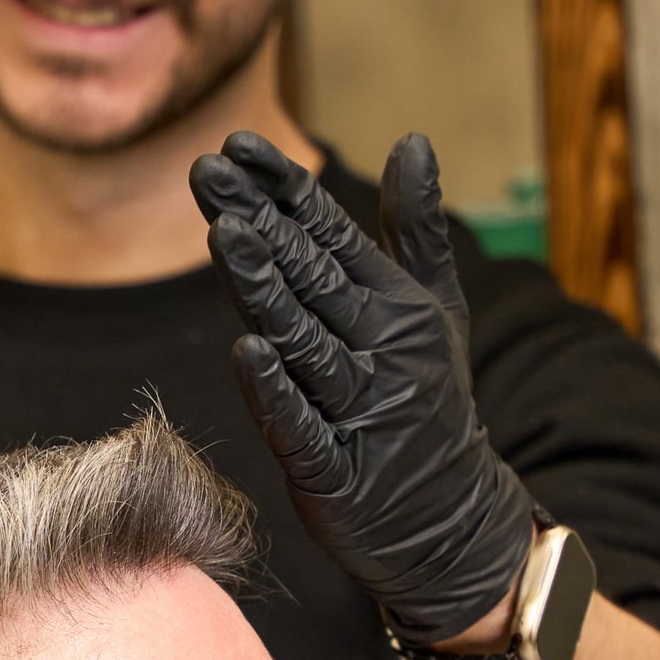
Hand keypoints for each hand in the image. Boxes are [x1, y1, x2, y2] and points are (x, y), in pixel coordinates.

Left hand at [190, 130, 534, 645]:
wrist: (451, 518)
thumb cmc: (429, 402)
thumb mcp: (433, 309)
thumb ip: (414, 229)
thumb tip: (413, 140)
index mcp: (397, 306)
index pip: (332, 235)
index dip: (285, 189)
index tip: (238, 145)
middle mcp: (381, 350)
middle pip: (309, 278)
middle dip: (259, 222)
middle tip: (208, 173)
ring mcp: (360, 410)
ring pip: (303, 341)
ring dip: (264, 289)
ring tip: (225, 235)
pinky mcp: (336, 470)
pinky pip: (302, 426)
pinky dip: (276, 392)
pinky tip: (247, 354)